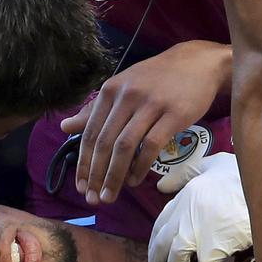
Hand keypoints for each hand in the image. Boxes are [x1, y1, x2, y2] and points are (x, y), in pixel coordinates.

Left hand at [60, 40, 230, 204]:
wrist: (197, 63)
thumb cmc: (156, 78)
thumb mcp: (122, 88)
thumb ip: (94, 110)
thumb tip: (64, 127)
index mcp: (110, 91)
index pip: (89, 133)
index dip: (83, 163)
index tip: (80, 186)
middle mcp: (127, 97)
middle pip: (104, 143)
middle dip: (96, 175)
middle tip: (93, 199)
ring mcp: (151, 105)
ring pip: (125, 147)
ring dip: (115, 176)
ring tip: (110, 195)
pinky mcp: (174, 114)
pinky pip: (151, 145)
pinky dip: (140, 166)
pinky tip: (134, 180)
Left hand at [149, 153, 249, 261]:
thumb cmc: (242, 174)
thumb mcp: (211, 164)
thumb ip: (186, 173)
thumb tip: (161, 186)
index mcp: (185, 196)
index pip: (160, 222)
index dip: (156, 238)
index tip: (156, 249)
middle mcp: (185, 216)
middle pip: (162, 244)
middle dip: (157, 260)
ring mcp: (197, 233)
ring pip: (175, 261)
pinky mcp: (214, 249)